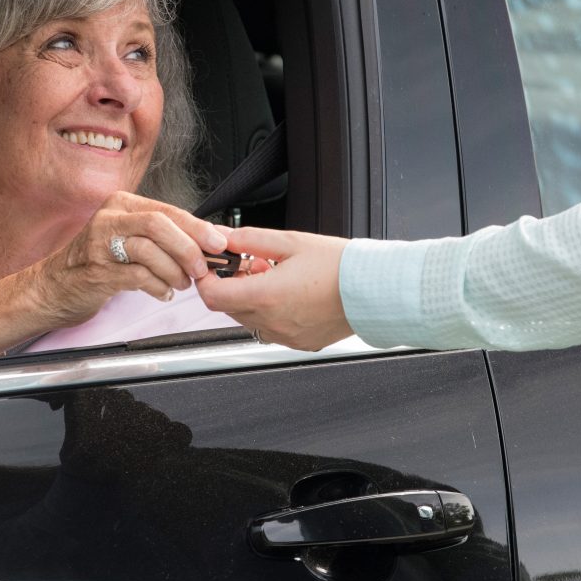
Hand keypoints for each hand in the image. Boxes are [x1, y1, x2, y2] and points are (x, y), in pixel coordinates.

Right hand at [0, 192, 228, 356]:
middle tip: (202, 268)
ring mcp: (99, 244)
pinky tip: (162, 292)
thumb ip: (162, 235)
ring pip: (150, 250)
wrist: (52, 288)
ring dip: (174, 272)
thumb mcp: (127, 237)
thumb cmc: (95, 262)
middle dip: (189, 248)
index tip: (219, 243)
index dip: (198, 227)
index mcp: (121, 204)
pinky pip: (137, 276)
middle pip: (160, 224)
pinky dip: (158, 287)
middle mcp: (109, 218)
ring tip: (180, 283)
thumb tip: (206, 240)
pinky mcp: (95, 271)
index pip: (168, 210)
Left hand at [194, 225, 353, 350]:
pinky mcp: (300, 342)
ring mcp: (286, 336)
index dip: (205, 280)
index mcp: (266, 296)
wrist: (375, 290)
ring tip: (274, 274)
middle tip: (250, 262)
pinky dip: (270, 311)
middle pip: (228, 307)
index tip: (211, 266)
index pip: (212, 297)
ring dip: (250, 297)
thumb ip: (250, 240)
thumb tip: (225, 238)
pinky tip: (288, 292)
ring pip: (249, 318)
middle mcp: (272, 322)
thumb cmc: (341, 266)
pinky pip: (271, 328)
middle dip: (231, 284)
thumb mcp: (291, 242)